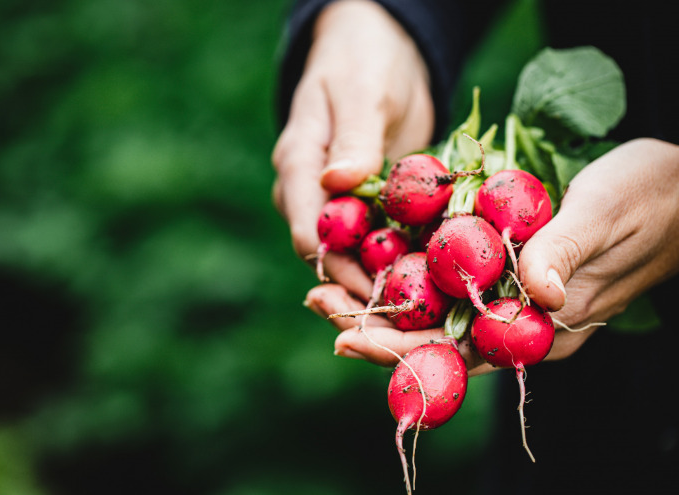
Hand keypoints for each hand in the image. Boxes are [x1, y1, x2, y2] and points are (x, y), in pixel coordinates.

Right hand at [272, 0, 434, 297]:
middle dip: (362, 291)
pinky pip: (381, 242)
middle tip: (405, 320)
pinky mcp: (368, 206)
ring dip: (385, 284)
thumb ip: (353, 138)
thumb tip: (337, 182)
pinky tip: (434, 280)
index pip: (309, 232)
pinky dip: (403, 261)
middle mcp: (311, 195)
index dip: (339, 268)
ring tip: (424, 311)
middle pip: (329, 257)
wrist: (378, 53)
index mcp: (299, 168)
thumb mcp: (362, 92)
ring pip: (355, 257)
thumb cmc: (365, 62)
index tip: (377, 292)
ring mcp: (339, 204)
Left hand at [307, 138, 678, 375]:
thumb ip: (566, 253)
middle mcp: (520, 320)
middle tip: (315, 305)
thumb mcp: (607, 213)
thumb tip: (534, 296)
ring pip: (435, 309)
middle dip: (372, 326)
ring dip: (380, 301)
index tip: (346, 338)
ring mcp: (511, 294)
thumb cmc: (650, 196)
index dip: (400, 349)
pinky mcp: (507, 265)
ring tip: (323, 290)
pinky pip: (450, 278)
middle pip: (434, 335)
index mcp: (543, 326)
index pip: (460, 350)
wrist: (677, 184)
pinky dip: (407, 273)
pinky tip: (371, 262)